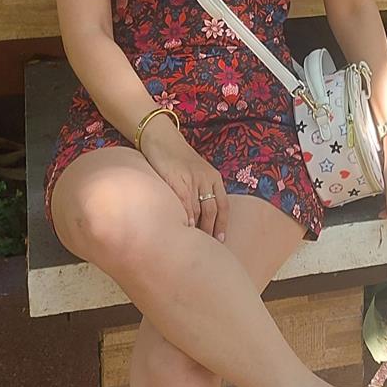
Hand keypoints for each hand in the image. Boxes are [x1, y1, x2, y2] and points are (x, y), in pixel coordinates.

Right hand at [138, 117, 228, 240]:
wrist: (162, 138)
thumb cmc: (177, 159)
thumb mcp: (195, 173)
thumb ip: (200, 191)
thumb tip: (197, 217)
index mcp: (214, 178)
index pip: (223, 205)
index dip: (222, 224)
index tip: (220, 241)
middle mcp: (207, 178)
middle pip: (213, 210)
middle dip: (210, 230)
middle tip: (207, 248)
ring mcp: (192, 178)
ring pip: (200, 208)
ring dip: (199, 228)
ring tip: (195, 244)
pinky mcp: (177, 178)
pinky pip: (185, 201)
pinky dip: (186, 216)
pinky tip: (184, 227)